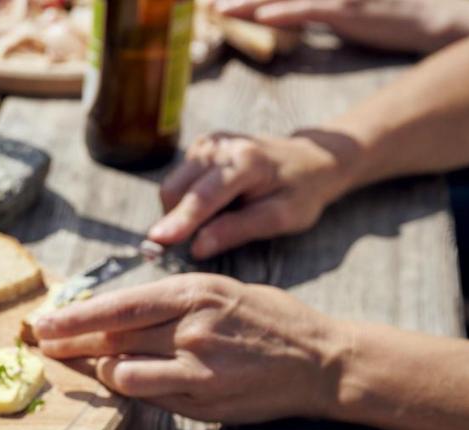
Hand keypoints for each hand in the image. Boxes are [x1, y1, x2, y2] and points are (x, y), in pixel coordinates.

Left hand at [33, 274, 349, 422]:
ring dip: (99, 370)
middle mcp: (193, 328)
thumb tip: (113, 313)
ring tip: (87, 364)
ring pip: (124, 371)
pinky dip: (130, 388)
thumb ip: (170, 302)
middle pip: (113, 338)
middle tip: (44, 346)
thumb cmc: (266, 320)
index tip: (44, 322)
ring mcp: (199, 368)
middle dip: (72, 343)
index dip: (74, 316)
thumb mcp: (220, 291)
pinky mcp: (204, 400)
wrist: (320, 360)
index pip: (119, 305)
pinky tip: (122, 380)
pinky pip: (149, 396)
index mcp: (196, 291)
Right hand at [148, 129, 358, 257]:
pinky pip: (178, 182)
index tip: (157, 241)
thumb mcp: (281, 218)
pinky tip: (217, 201)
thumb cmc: (300, 193)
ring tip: (221, 214)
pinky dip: (188, 200)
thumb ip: (238, 230)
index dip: (180, 221)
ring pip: (171, 188)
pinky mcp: (200, 146)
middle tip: (207, 236)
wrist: (311, 159)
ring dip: (184, 211)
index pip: (203, 197)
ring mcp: (207, 143)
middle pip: (175, 190)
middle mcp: (220, 146)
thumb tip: (197, 247)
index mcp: (246, 162)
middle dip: (179, 221)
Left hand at [211, 0, 468, 53]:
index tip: (209, 1)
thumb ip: (306, 8)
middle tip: (202, 3)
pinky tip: (262, 15)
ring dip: (249, 1)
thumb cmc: (383, 15)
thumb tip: (273, 12)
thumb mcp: (338, 9)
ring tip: (218, 8)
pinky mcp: (350, 10)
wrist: (432, 18)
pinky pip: (311, 9)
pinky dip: (285, 12)